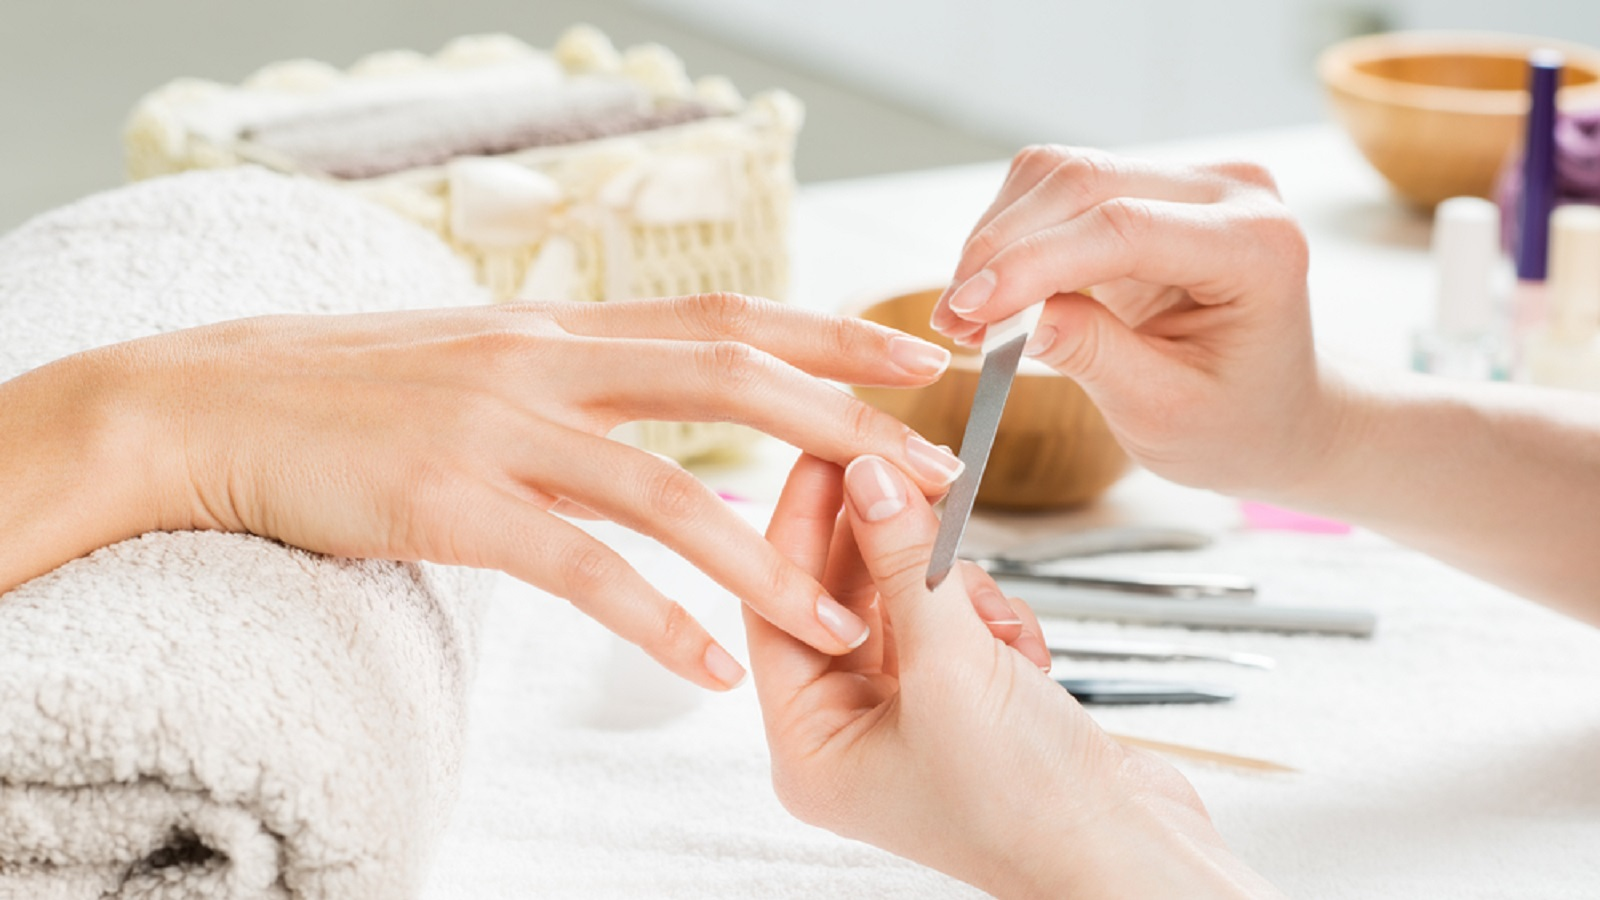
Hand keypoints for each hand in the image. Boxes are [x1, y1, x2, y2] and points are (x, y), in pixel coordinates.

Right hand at [9, 294, 965, 690]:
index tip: (913, 357)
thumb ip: (575, 374)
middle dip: (845, 423)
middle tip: (937, 471)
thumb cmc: (358, 389)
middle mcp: (550, 363)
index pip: (729, 316)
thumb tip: (656, 393)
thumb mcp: (483, 356)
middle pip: (730, 378)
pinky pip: (577, 569)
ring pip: (666, 492)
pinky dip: (651, 621)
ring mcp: (503, 429)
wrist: (217, 402)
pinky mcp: (453, 503)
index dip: (831, 331)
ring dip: (764, 562)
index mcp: (566, 330)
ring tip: (839, 621)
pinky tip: (702, 670)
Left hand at [746, 453, 1273, 897]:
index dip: (804, 524)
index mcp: (812, 748)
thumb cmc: (1029, 803)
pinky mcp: (970, 708)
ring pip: (910, 604)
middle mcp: (851, 735)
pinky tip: (1025, 657)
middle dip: (890, 546)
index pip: (780, 608)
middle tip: (913, 468)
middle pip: (846, 599)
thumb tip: (867, 474)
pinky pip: (960, 627)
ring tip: (991, 620)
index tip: (832, 448)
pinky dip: (994, 625)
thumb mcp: (953, 668)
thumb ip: (904, 563)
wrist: (1136, 861)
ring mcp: (912, 721)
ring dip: (956, 594)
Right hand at [929, 146, 1338, 496]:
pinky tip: (996, 292)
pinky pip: (1059, 188)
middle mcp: (1231, 191)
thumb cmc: (1236, 422)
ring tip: (968, 314)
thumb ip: (1090, 354)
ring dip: (996, 239)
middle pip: (1083, 183)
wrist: (1278, 411)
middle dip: (1000, 249)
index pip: (1123, 228)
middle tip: (951, 320)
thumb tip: (1004, 315)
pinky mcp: (1151, 185)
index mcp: (1257, 246)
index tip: (968, 310)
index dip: (1032, 263)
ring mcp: (1191, 179)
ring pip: (1059, 174)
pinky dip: (1012, 237)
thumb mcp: (1163, 411)